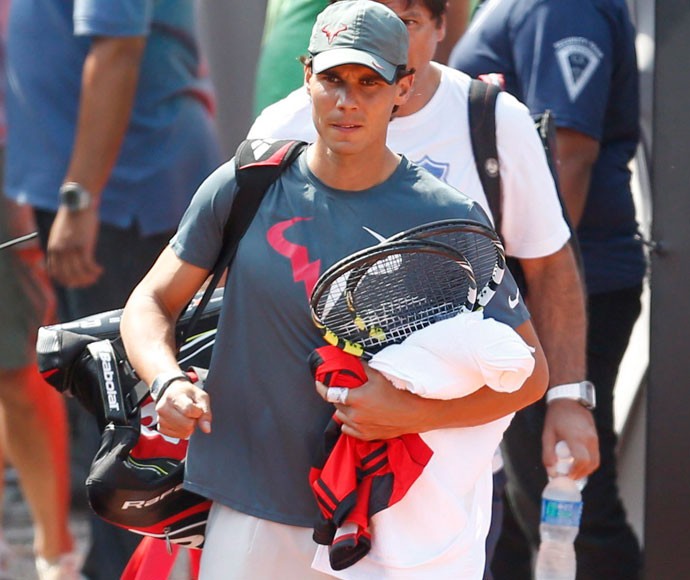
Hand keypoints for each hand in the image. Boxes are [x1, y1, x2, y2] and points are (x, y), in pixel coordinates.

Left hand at [46, 206, 102, 286]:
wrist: (78, 203)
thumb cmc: (73, 216)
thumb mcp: (61, 233)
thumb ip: (61, 245)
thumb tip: (67, 257)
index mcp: (52, 248)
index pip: (54, 273)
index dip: (65, 281)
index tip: (76, 282)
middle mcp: (60, 250)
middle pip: (68, 275)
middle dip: (79, 282)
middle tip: (89, 282)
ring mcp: (71, 248)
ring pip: (79, 272)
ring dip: (89, 278)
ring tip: (96, 276)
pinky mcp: (83, 245)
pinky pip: (88, 265)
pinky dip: (95, 271)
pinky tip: (100, 270)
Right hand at [155, 380, 211, 438]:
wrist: (173, 392)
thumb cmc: (187, 393)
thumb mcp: (201, 397)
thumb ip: (206, 413)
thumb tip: (207, 429)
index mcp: (174, 396)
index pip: (189, 410)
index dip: (198, 412)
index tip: (198, 408)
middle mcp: (164, 408)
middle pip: (187, 424)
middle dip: (194, 420)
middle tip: (192, 413)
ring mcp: (160, 419)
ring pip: (183, 432)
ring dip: (189, 426)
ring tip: (186, 416)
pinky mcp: (161, 428)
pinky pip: (178, 436)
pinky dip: (183, 431)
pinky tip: (181, 422)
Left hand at [315, 363, 430, 440]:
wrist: (412, 414)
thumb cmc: (396, 394)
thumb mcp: (378, 377)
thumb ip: (363, 368)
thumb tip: (354, 359)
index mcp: (356, 399)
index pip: (330, 394)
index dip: (321, 388)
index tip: (318, 383)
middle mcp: (355, 414)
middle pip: (336, 405)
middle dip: (339, 398)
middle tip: (346, 391)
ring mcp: (359, 427)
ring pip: (341, 418)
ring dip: (343, 410)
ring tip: (352, 404)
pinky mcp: (365, 436)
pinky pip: (347, 430)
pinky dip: (348, 423)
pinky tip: (356, 417)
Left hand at [542, 399, 598, 479]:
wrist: (569, 399)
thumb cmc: (556, 416)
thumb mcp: (547, 434)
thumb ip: (548, 453)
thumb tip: (552, 473)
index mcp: (576, 436)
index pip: (582, 460)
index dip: (576, 471)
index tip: (567, 476)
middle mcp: (589, 438)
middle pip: (591, 464)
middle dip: (581, 474)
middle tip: (570, 477)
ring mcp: (594, 437)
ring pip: (596, 461)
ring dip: (586, 470)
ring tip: (573, 471)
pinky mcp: (596, 437)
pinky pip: (596, 454)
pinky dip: (589, 462)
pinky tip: (577, 462)